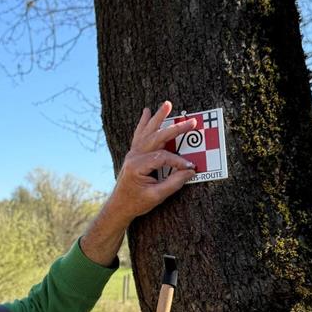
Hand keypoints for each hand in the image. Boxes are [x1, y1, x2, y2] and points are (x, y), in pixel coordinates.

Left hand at [78, 101, 196, 265]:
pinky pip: (140, 134)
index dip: (178, 161)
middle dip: (176, 129)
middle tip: (192, 122)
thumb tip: (190, 171)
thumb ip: (174, 183)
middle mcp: (133, 156)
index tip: (191, 167)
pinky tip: (146, 112)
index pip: (162, 157)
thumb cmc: (136, 203)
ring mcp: (132, 154)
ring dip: (158, 117)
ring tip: (167, 104)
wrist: (119, 206)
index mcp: (136, 166)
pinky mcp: (133, 154)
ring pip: (147, 132)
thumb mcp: (156, 196)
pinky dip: (144, 123)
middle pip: (156, 138)